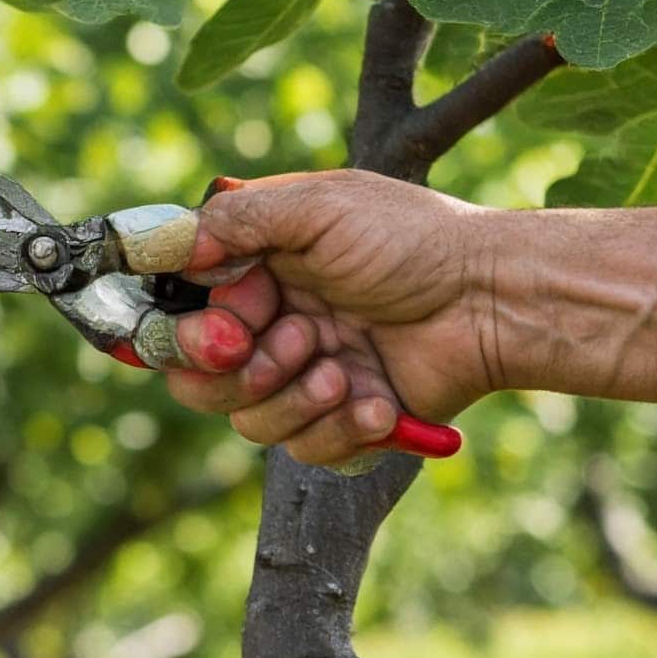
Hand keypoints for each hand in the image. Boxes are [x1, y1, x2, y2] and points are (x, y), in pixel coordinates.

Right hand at [162, 172, 498, 464]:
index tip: (228, 331)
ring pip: (248, 421)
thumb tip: (165, 247)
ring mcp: (304, 377)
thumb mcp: (319, 207)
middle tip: (298, 341)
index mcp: (254, 272)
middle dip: (239, 371)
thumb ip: (236, 221)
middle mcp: (269, 327)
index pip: (179, 320)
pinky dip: (340, 427)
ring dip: (292, 399)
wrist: (491, 299)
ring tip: (342, 371)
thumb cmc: (412, 241)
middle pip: (198, 380)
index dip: (189, 337)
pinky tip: (378, 398)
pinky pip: (304, 450)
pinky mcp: (342, 421)